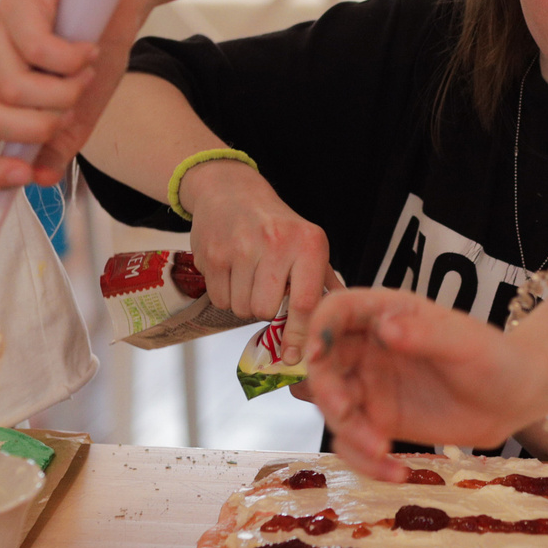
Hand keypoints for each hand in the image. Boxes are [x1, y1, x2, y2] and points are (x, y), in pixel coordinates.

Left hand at [0, 0, 148, 188]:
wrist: (120, 4)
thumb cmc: (93, 53)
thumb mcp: (80, 111)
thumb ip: (57, 145)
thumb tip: (41, 178)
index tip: (28, 175)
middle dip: (42, 124)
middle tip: (74, 105)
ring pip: (14, 88)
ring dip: (66, 90)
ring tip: (86, 70)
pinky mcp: (17, 2)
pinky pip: (39, 51)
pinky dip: (75, 60)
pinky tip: (88, 50)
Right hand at [181, 161, 333, 338]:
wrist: (230, 191)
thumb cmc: (276, 224)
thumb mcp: (308, 243)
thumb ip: (324, 282)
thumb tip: (335, 321)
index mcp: (308, 244)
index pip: (305, 302)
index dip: (299, 335)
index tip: (294, 356)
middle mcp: (276, 243)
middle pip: (266, 311)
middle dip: (265, 310)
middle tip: (266, 290)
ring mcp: (241, 247)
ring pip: (241, 309)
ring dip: (244, 303)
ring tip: (248, 277)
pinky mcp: (212, 254)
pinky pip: (219, 299)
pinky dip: (225, 294)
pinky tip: (231, 272)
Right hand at [301, 287, 540, 479]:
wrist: (512, 400)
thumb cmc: (494, 358)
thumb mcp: (464, 343)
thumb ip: (425, 334)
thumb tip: (385, 327)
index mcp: (386, 313)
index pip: (337, 311)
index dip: (319, 328)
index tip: (317, 355)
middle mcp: (369, 347)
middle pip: (323, 363)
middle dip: (327, 390)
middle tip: (346, 412)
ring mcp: (370, 386)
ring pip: (332, 407)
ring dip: (348, 432)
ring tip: (381, 451)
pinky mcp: (378, 421)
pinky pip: (354, 442)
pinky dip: (365, 462)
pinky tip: (396, 472)